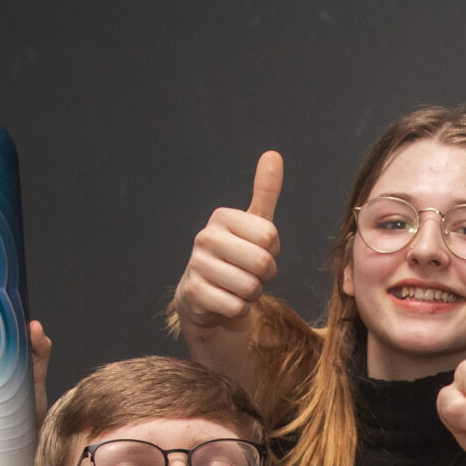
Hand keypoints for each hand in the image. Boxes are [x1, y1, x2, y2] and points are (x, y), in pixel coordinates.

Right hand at [176, 152, 284, 339]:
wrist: (205, 297)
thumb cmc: (237, 257)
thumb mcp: (253, 225)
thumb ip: (264, 192)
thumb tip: (273, 154)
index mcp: (222, 217)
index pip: (271, 237)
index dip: (272, 251)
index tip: (258, 251)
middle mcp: (205, 237)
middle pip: (263, 262)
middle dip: (265, 275)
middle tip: (251, 273)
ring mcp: (197, 265)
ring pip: (250, 287)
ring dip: (252, 294)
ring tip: (238, 287)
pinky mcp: (193, 294)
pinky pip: (236, 307)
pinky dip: (239, 310)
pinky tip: (227, 301)